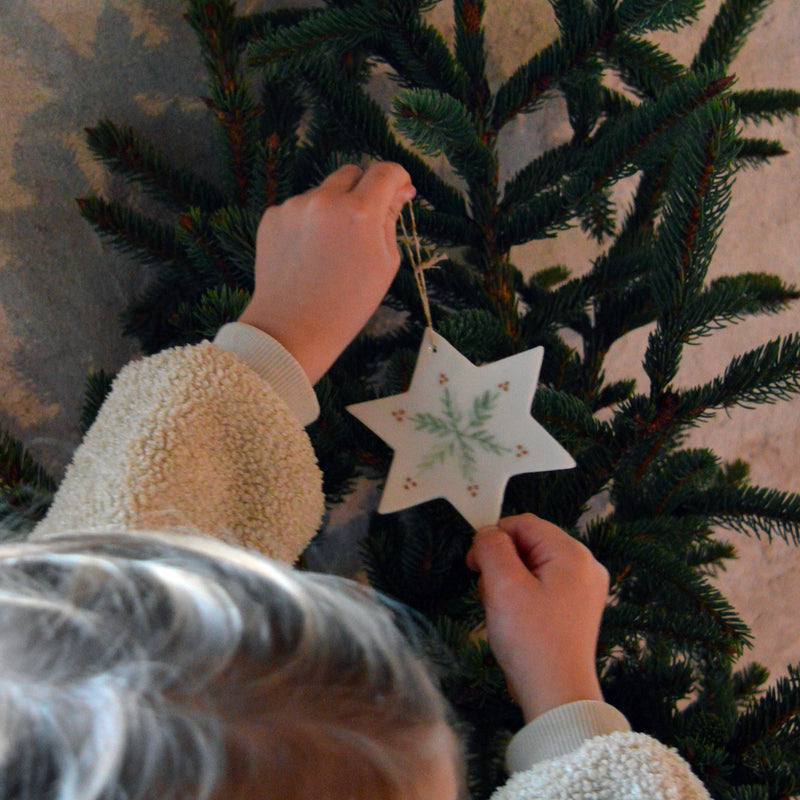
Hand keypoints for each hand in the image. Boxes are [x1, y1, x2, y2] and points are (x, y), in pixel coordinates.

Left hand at [238, 162, 415, 383]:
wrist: (293, 329)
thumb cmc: (348, 304)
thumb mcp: (384, 264)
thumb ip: (391, 219)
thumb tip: (400, 190)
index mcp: (359, 212)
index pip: (385, 171)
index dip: (397, 178)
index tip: (399, 189)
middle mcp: (325, 200)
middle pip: (352, 173)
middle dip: (363, 190)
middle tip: (364, 224)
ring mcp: (294, 207)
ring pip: (323, 192)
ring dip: (333, 209)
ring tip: (330, 250)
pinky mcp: (272, 217)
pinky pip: (299, 209)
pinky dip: (308, 223)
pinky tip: (308, 254)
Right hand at [466, 514, 608, 722]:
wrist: (557, 697)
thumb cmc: (531, 640)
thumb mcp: (504, 586)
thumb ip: (492, 548)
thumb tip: (487, 533)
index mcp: (572, 554)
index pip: (524, 523)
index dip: (493, 537)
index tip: (473, 565)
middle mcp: (585, 565)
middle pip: (530, 543)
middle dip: (501, 562)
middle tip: (487, 592)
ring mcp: (584, 588)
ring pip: (533, 564)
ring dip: (508, 580)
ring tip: (501, 610)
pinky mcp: (578, 608)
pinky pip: (543, 585)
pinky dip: (522, 594)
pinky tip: (514, 618)